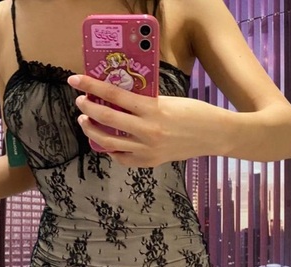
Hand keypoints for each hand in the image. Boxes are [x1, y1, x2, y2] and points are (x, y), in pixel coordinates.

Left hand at [67, 74, 223, 166]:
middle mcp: (147, 131)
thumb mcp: (168, 100)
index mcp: (152, 109)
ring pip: (109, 143)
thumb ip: (144, 102)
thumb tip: (119, 99)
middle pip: (107, 119)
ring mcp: (147, 150)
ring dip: (93, 131)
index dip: (92, 86)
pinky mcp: (150, 162)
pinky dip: (111, 150)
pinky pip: (123, 158)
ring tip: (86, 122)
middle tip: (80, 102)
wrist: (214, 135)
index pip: (114, 95)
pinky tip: (106, 143)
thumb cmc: (194, 112)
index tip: (76, 80)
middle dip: (88, 109)